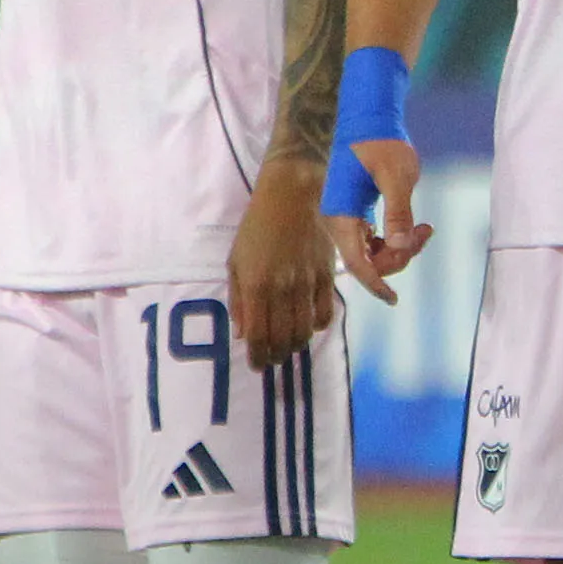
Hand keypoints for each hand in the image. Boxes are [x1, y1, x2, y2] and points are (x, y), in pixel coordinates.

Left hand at [231, 157, 343, 369]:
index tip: (257, 366)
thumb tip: (242, 333)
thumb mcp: (235, 262)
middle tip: (272, 360)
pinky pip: (326, 313)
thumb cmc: (256, 228)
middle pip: (283, 339)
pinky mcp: (327, 276)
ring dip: (296, 346)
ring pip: (305, 331)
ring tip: (288, 347)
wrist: (292, 197)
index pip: (258, 335)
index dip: (258, 357)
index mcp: (256, 286)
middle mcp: (283, 289)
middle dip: (276, 356)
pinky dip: (318, 326)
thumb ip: (238, 300)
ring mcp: (307, 284)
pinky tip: (309, 325)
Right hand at [333, 135, 431, 300]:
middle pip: (368, 261)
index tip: (394, 300)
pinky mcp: (356, 214)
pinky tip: (416, 226)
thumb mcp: (397, 176)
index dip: (375, 284)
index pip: (357, 263)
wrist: (369, 120)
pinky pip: (375, 240)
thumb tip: (400, 244)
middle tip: (424, 231)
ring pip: (374, 252)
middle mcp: (338, 221)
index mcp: (342, 215)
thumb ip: (398, 211)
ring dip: (400, 248)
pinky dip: (396, 239)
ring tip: (424, 227)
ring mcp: (347, 219)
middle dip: (399, 256)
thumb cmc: (382, 143)